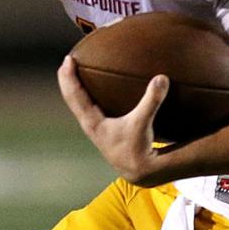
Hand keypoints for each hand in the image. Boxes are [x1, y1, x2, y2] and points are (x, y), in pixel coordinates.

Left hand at [57, 55, 171, 185]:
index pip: (75, 95)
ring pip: (78, 104)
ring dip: (74, 88)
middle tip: (67, 60)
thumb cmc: (137, 148)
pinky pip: (88, 108)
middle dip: (67, 79)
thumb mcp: (143, 123)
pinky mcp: (102, 130)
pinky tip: (94, 90)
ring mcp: (95, 128)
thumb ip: (151, 100)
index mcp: (93, 122)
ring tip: (75, 72)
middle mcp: (89, 124)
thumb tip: (161, 78)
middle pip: (71, 98)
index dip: (69, 77)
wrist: (138, 170)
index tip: (68, 59)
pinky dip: (86, 96)